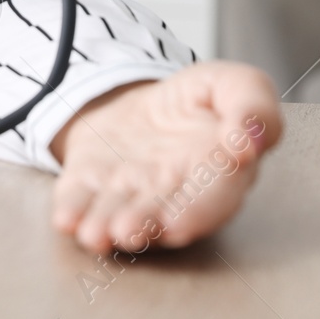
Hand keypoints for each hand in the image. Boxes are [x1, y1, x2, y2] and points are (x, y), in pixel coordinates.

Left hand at [48, 61, 281, 253]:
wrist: (144, 98)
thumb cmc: (200, 101)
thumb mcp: (236, 85)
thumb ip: (253, 107)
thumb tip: (249, 139)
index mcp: (218, 175)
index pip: (213, 197)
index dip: (198, 210)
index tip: (181, 222)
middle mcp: (172, 194)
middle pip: (161, 215)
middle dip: (145, 225)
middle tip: (129, 230)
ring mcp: (128, 192)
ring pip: (118, 214)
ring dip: (106, 226)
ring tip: (95, 233)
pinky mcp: (90, 183)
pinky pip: (80, 200)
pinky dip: (72, 210)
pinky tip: (66, 219)